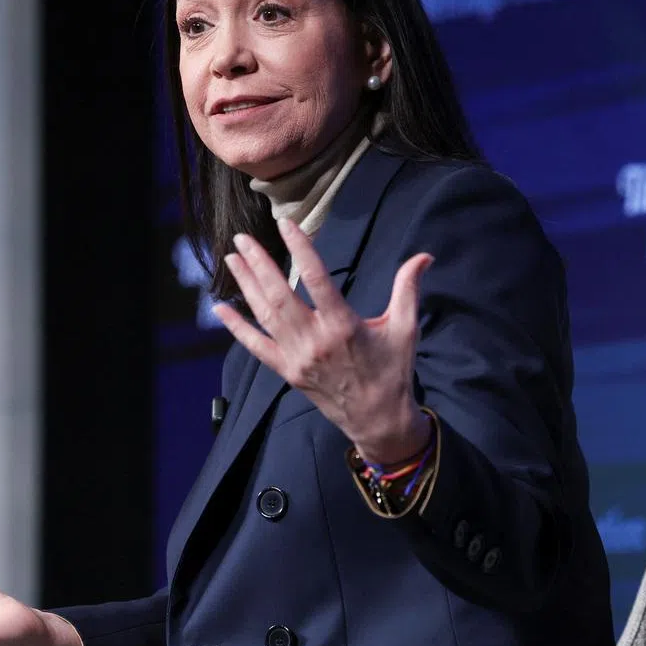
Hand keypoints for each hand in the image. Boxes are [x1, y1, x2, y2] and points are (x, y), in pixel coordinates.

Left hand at [212, 217, 432, 463]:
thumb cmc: (393, 371)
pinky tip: (220, 308)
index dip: (299, 248)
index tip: (285, 225)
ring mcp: (297, 358)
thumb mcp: (405, 328)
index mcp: (343, 325)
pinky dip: (237, 328)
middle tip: (242, 238)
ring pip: (264, 315)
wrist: (378, 419)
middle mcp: (315, 340)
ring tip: (232, 259)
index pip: (315, 278)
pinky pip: (256, 347)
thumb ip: (408, 289)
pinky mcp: (287, 372)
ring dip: (245, 285)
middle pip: (279, 294)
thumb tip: (424, 256)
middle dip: (259, 264)